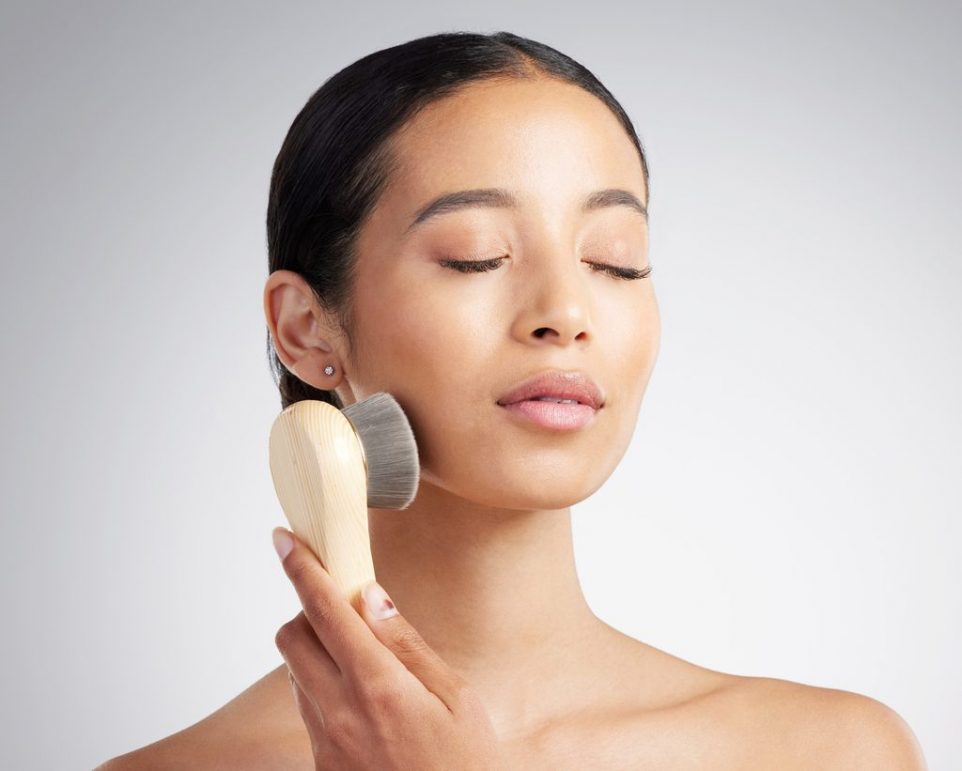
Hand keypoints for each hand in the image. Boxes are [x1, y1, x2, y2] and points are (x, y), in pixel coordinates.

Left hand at [272, 527, 503, 769]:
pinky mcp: (323, 765)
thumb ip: (408, 643)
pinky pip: (307, 708)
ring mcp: (325, 742)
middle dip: (307, 608)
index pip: (324, 610)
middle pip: (291, 636)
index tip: (284, 539)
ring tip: (361, 653)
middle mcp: (339, 712)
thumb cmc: (467, 765)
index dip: (300, 568)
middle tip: (344, 606)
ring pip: (295, 672)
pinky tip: (362, 695)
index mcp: (377, 686)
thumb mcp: (457, 697)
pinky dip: (321, 684)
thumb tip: (372, 597)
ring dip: (314, 648)